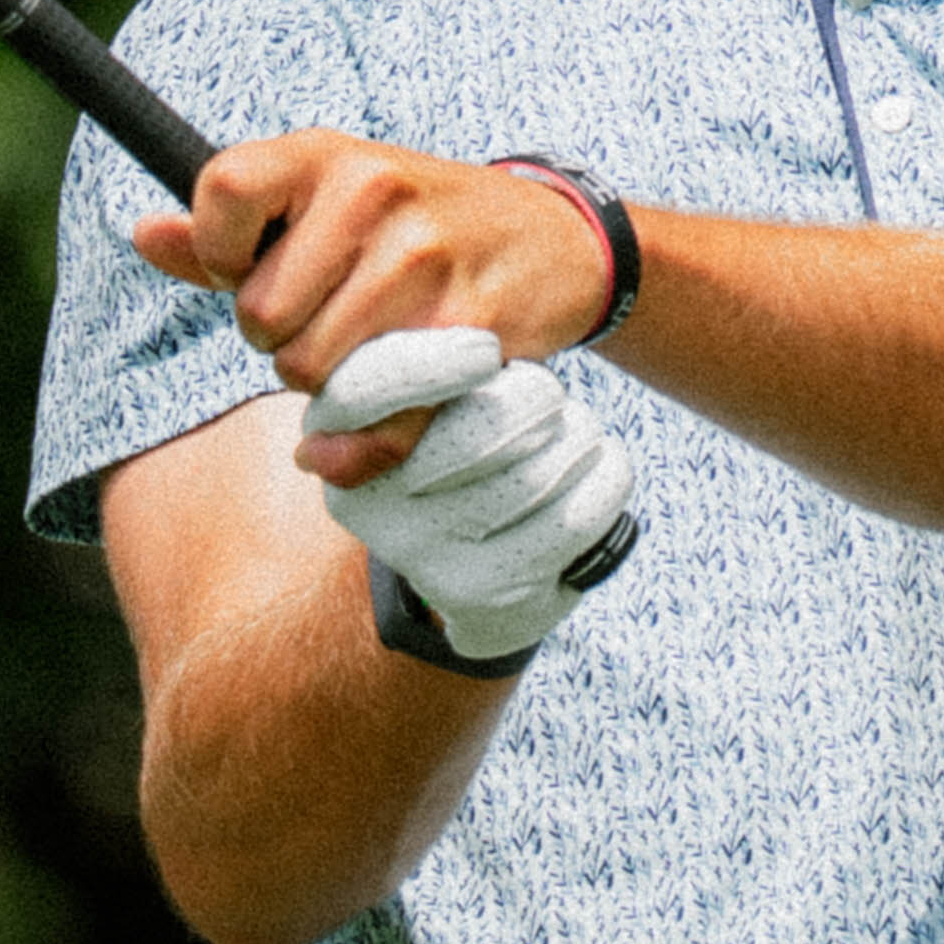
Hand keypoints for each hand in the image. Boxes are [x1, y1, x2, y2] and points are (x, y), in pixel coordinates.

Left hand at [140, 128, 625, 377]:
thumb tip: (144, 234)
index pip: (223, 191)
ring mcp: (424, 259)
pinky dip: (371, 437)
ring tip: (369, 351)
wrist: (552, 238)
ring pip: (314, 373)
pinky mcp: (467, 327)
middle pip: (261, 320)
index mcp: (328, 154)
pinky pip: (379, 417)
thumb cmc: (414, 222)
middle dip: (282, 343)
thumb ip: (232, 225)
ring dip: (330, 388)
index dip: (219, 254)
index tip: (253, 268)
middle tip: (329, 322)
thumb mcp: (326, 198)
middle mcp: (374, 192)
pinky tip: (393, 404)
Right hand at [294, 327, 638, 672]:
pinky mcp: (482, 591)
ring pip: (539, 473)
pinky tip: (601, 469)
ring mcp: (422, 556)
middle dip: (539, 396)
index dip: (425, 368)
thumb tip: (489, 359)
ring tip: (577, 434)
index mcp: (335, 432)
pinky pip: (576, 518)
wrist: (474, 563)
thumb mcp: (431, 388)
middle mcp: (366, 502)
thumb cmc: (458, 437)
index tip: (486, 351)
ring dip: (581, 436)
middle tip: (549, 395)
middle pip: (477, 430)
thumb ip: (440, 357)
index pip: (361, 393)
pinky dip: (608, 478)